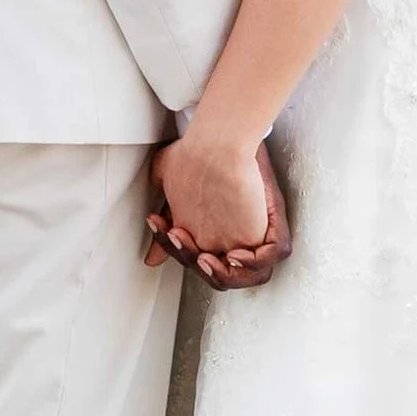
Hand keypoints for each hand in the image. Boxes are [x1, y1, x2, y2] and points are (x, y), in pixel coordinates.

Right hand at [146, 128, 288, 290]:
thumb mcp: (173, 181)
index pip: (194, 255)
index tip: (158, 223)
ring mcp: (250, 235)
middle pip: (215, 271)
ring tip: (202, 257)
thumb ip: (165, 211)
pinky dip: (249, 265)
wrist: (220, 141)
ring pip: (244, 274)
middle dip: (190, 258)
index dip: (175, 247)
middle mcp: (233, 235)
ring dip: (220, 273)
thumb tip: (150, 238)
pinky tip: (230, 255)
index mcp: (213, 230)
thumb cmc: (200, 153)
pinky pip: (266, 261)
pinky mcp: (266, 230)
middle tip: (177, 236)